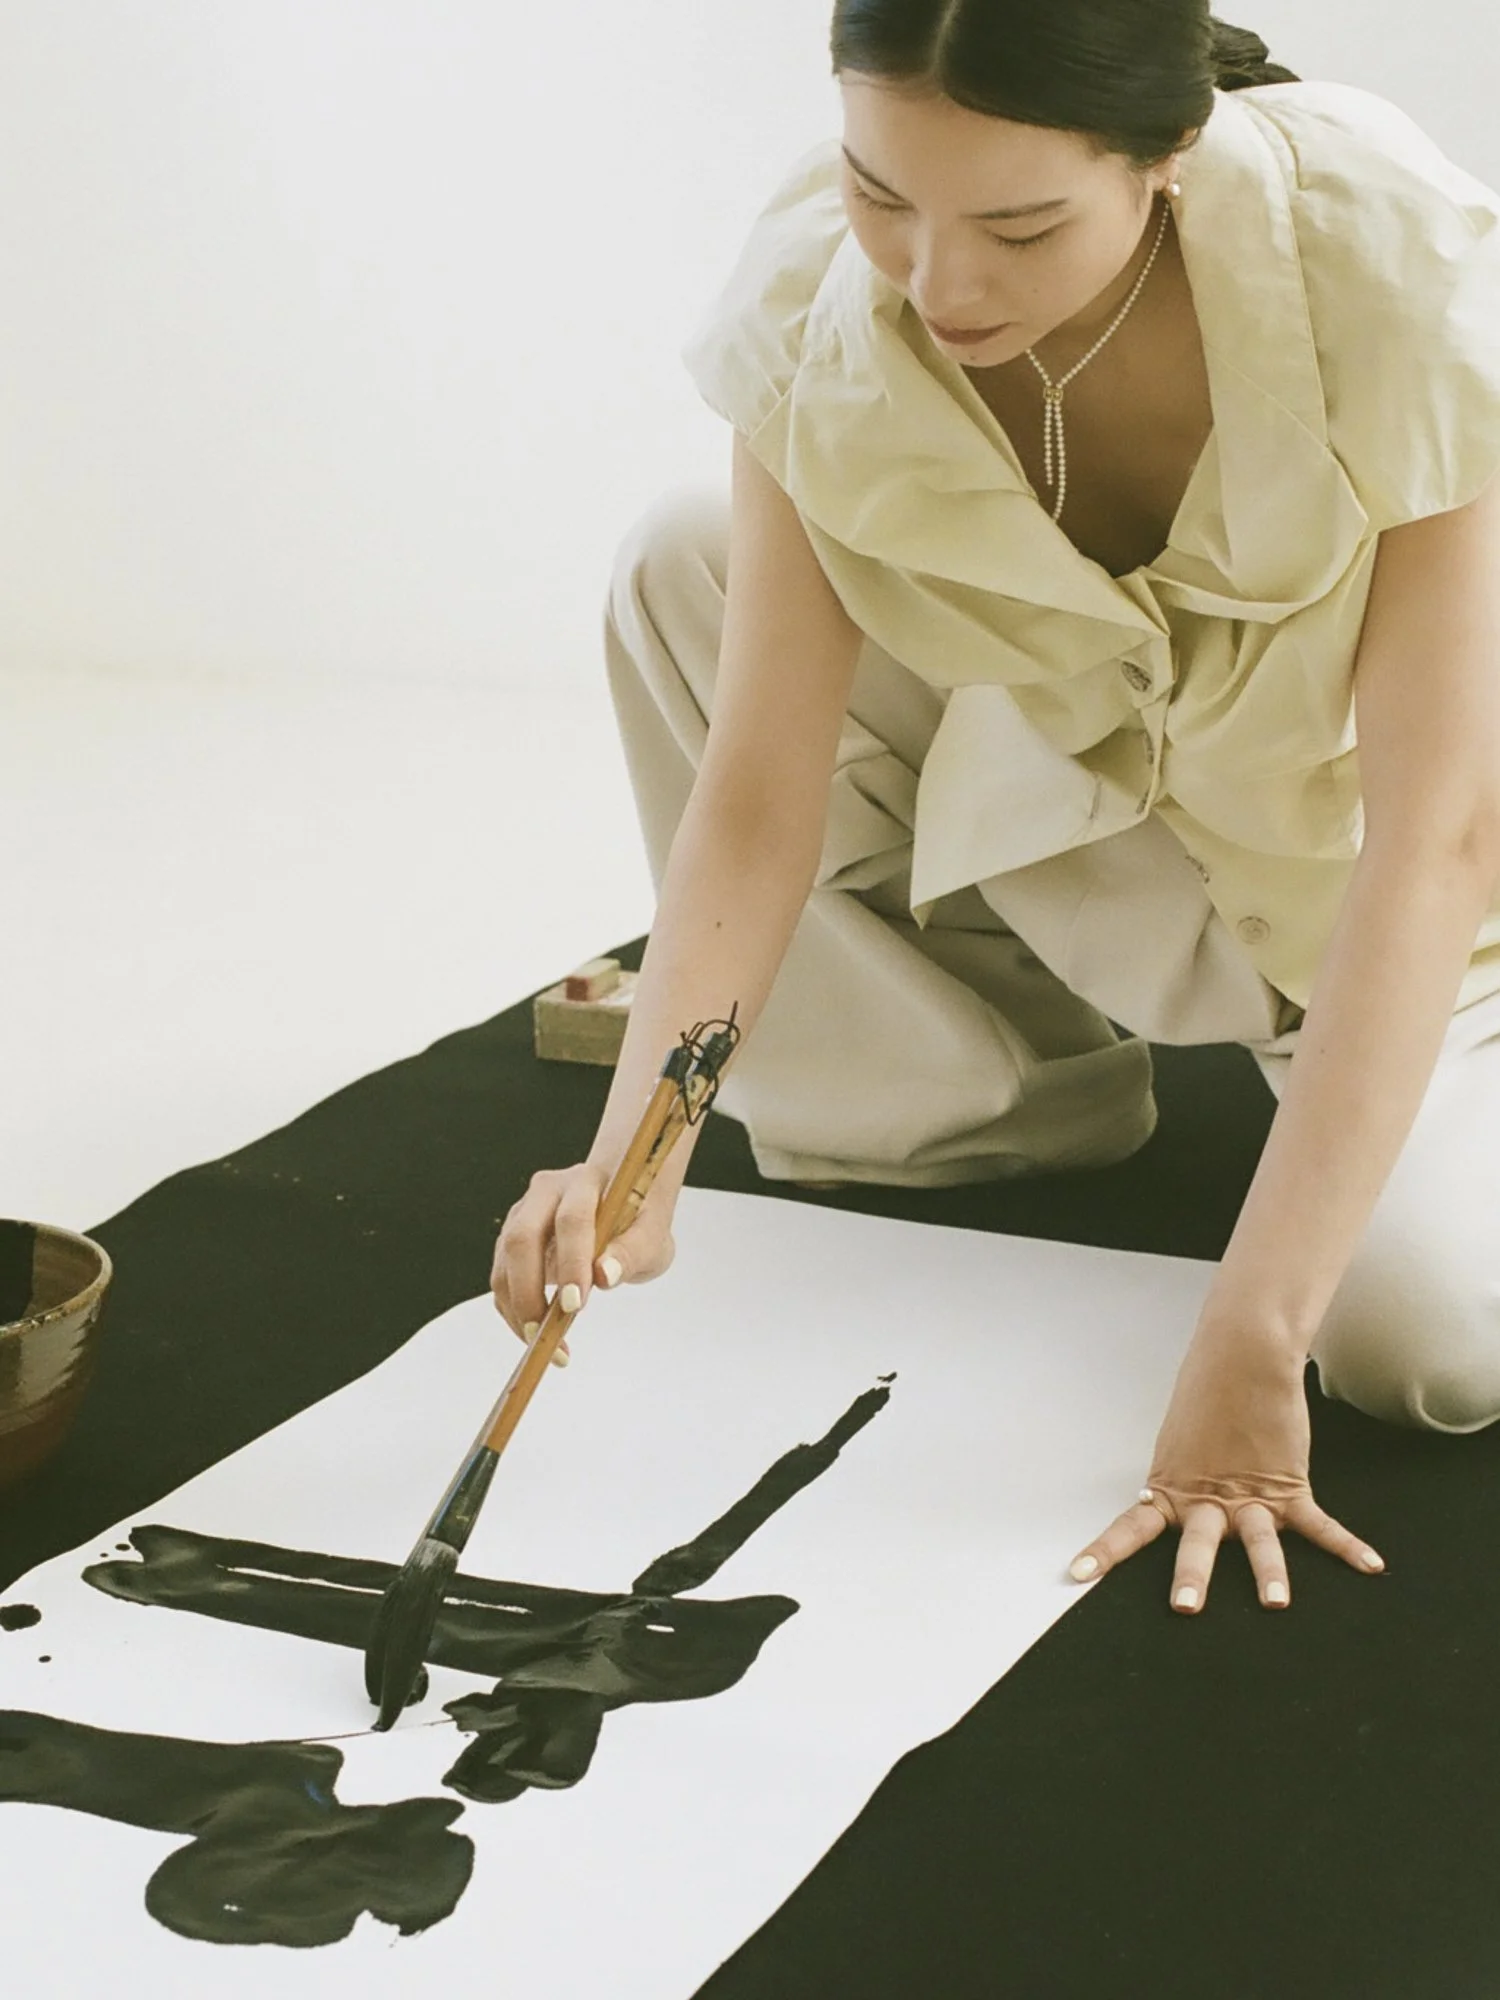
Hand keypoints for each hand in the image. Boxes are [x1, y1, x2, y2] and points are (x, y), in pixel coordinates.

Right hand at [490, 1162, 675, 1366]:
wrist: (622, 1203)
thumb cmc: (638, 1221)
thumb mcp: (651, 1238)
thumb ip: (631, 1254)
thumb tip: (604, 1276)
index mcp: (587, 1183)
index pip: (572, 1219)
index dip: (571, 1262)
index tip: (575, 1305)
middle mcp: (548, 1192)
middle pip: (522, 1237)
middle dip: (528, 1291)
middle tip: (545, 1334)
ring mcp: (524, 1213)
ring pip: (505, 1260)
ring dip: (517, 1307)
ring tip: (545, 1345)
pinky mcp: (511, 1237)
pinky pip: (502, 1277)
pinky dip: (514, 1311)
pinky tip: (538, 1335)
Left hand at [1066, 1321, 1386, 1613]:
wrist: (1243, 1359)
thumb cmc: (1206, 1397)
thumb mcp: (1180, 1445)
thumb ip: (1181, 1484)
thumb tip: (1174, 1511)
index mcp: (1172, 1489)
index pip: (1132, 1527)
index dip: (1105, 1551)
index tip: (1077, 1575)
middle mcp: (1209, 1499)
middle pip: (1199, 1543)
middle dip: (1193, 1575)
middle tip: (1186, 1606)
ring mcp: (1251, 1496)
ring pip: (1258, 1540)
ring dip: (1268, 1572)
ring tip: (1275, 1601)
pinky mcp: (1290, 1487)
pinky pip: (1319, 1525)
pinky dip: (1347, 1546)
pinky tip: (1370, 1566)